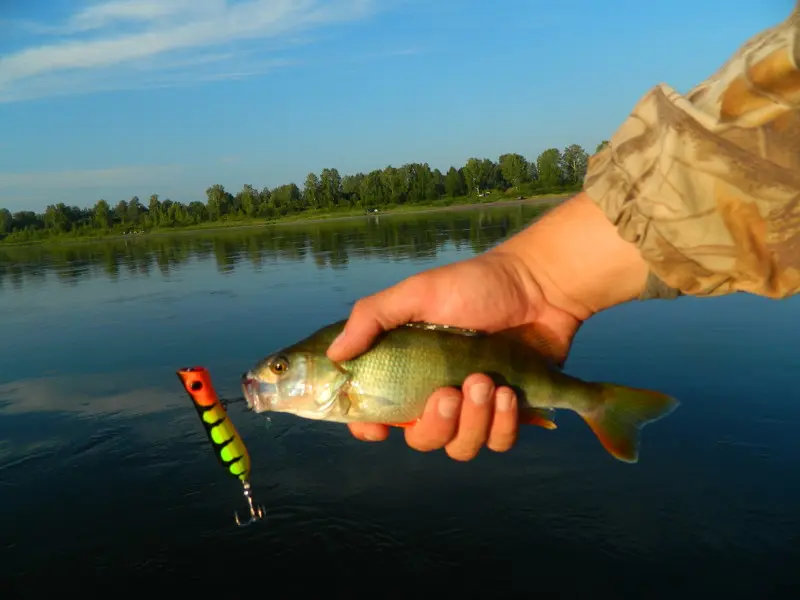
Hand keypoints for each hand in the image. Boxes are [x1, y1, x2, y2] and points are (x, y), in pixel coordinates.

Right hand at [326, 193, 650, 460]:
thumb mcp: (417, 293)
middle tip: (450, 392)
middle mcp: (436, 394)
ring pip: (460, 447)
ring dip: (472, 422)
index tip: (378, 429)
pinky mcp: (508, 412)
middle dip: (435, 423)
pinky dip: (502, 424)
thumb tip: (333, 354)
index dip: (370, 428)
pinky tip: (508, 394)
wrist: (537, 286)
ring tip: (486, 382)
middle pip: (421, 439)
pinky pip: (498, 442)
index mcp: (407, 370)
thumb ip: (372, 318)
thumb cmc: (474, 285)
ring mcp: (473, 407)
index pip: (376, 414)